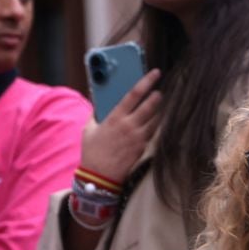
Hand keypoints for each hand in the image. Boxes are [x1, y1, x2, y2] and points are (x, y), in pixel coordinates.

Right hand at [80, 69, 161, 184]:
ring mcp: (138, 137)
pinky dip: (155, 125)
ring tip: (159, 106)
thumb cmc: (92, 152)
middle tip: (160, 91)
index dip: (146, 81)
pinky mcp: (142, 147)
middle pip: (151, 105)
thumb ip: (96, 115)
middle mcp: (129, 125)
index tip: (155, 73)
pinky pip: (153, 132)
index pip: (134, 94)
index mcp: (115, 117)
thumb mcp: (88, 130)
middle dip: (157, 96)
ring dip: (159, 111)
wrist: (100, 176)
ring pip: (156, 119)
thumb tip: (99, 105)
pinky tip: (154, 122)